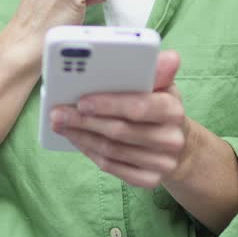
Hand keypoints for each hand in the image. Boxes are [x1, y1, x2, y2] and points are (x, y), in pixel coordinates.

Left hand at [49, 50, 191, 188]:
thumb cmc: (160, 108)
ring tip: (60, 124)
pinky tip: (75, 139)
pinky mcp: (149, 180)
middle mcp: (170, 139)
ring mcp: (161, 163)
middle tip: (58, 112)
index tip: (81, 101)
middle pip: (119, 131)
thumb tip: (169, 56)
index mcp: (173, 110)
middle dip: (84, 121)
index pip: (139, 107)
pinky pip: (112, 167)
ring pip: (112, 151)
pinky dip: (89, 152)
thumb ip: (157, 71)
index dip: (108, 104)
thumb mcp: (162, 86)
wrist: (179, 146)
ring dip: (81, 136)